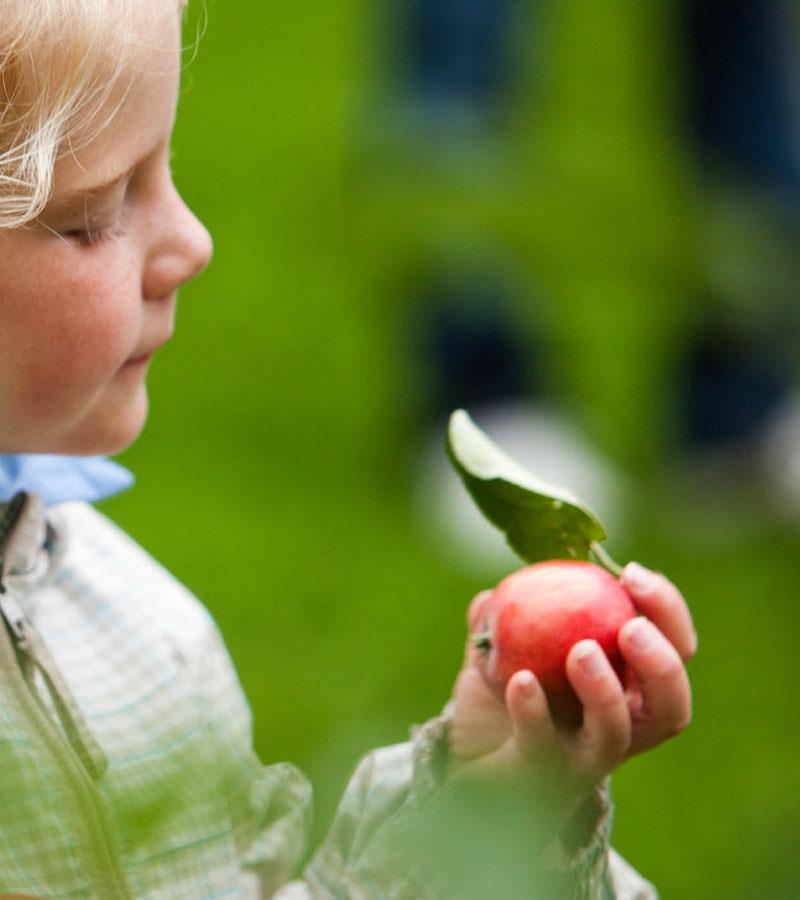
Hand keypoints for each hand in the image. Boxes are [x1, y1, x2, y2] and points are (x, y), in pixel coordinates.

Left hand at [448, 563, 694, 806]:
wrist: (471, 774)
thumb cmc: (504, 710)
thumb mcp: (505, 656)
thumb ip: (502, 624)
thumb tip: (493, 596)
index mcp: (627, 689)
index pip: (674, 650)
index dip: (666, 611)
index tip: (631, 573)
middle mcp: (619, 729)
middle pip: (670, 704)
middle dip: (662, 662)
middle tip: (630, 627)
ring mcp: (583, 758)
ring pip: (617, 733)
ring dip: (605, 690)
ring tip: (581, 652)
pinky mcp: (542, 777)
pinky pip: (544, 746)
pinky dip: (534, 712)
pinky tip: (521, 681)